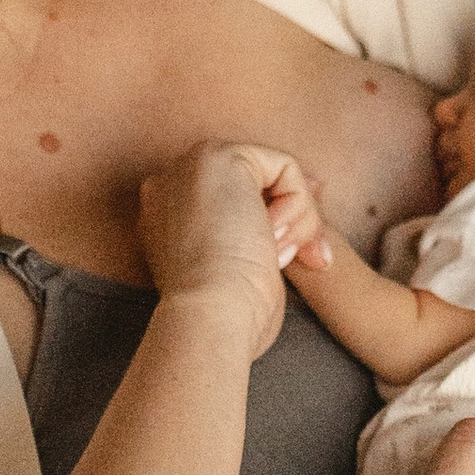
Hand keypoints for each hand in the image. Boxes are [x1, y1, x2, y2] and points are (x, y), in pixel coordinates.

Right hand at [137, 144, 322, 359]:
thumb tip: (303, 198)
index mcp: (165, 220)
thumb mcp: (239, 274)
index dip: (276, 218)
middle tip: (309, 259)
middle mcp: (170, 185)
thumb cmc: (225, 319)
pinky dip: (298, 205)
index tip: (302, 251)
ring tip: (282, 257)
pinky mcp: (219, 156)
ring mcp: (189, 167)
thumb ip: (256, 236)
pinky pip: (285, 167)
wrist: (207, 318)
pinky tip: (276, 239)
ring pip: (273, 175)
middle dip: (293, 218)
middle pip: (255, 185)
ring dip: (297, 218)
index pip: (233, 203)